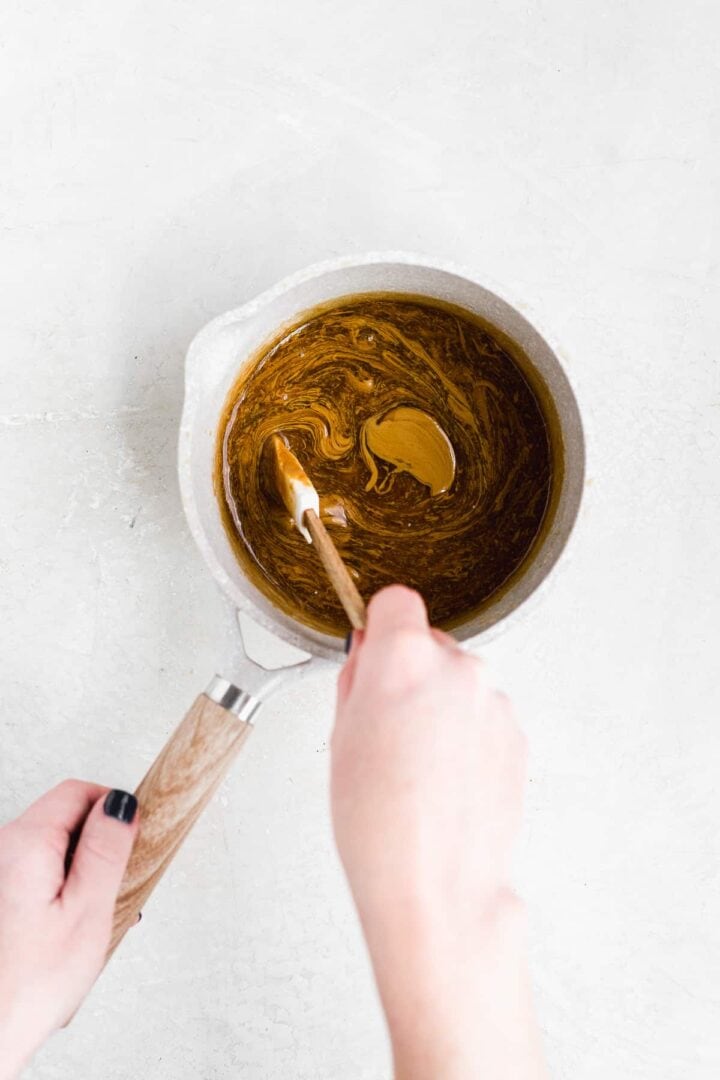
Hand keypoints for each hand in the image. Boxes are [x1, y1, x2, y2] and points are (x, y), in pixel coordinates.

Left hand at [0, 782, 137, 1077]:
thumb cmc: (28, 986)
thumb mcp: (88, 910)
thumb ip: (106, 848)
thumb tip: (121, 804)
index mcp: (24, 842)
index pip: (78, 792)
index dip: (112, 807)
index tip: (133, 835)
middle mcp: (1, 847)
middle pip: (63, 818)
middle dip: (97, 844)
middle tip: (117, 884)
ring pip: (50, 848)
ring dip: (79, 871)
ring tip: (94, 916)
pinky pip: (35, 873)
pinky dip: (59, 889)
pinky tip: (68, 927)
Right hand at [332, 586, 544, 1079]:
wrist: (437, 886)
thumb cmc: (379, 824)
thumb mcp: (340, 737)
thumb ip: (359, 681)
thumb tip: (369, 656)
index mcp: (404, 658)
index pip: (395, 602)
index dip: (379, 626)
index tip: (372, 650)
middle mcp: (458, 667)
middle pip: (429, 643)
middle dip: (408, 672)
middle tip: (384, 725)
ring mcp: (492, 701)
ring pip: (457, 682)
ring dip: (439, 706)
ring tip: (415, 766)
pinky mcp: (516, 734)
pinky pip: (480, 716)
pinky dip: (464, 735)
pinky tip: (443, 780)